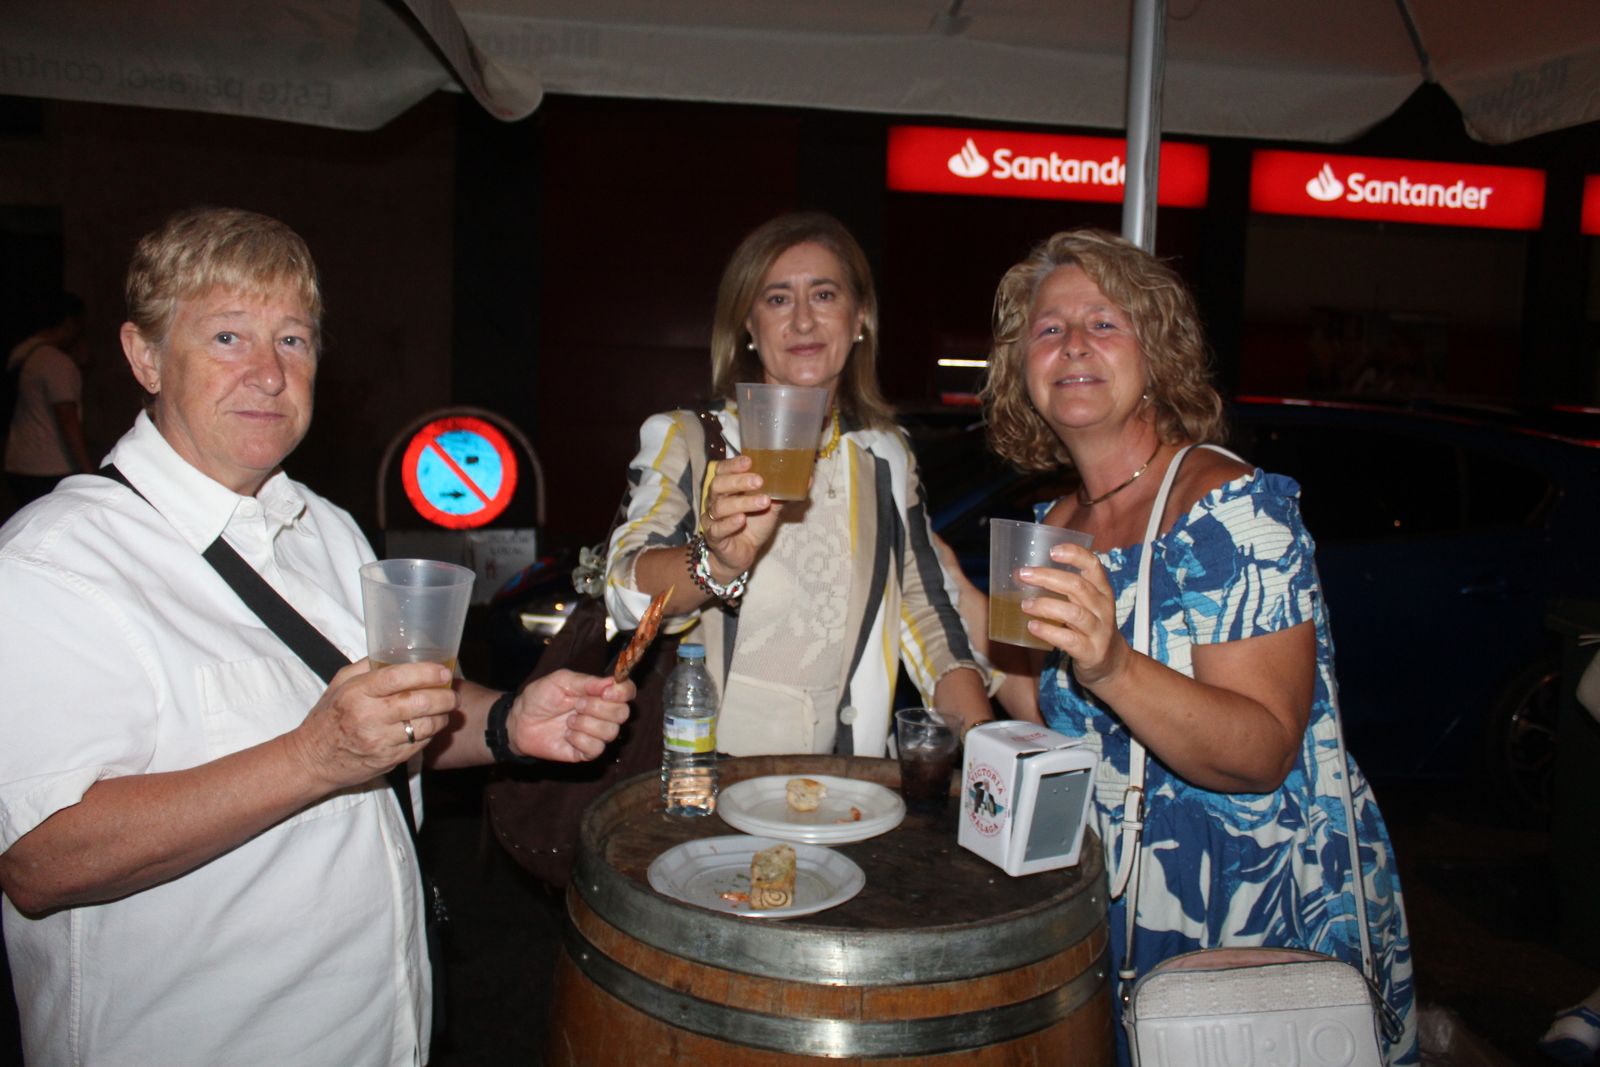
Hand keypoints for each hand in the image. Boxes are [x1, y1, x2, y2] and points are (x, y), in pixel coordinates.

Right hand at [287, 660, 456, 790]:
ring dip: (442, 717)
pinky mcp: (387, 760)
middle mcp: (368, 717)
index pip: (397, 678)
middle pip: (418, 703)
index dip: (425, 673)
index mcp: (356, 693)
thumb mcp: (339, 684)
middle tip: (453, 694)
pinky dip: (430, 734)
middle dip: (444, 697)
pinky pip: (419, 745)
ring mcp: (379, 741)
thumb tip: (398, 653)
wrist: (312, 760)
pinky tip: (430, 726)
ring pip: (424, 726)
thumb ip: (367, 667)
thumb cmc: (327, 717)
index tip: (443, 671)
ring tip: (446, 710)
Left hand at [508, 669, 633, 761]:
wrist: (520, 721)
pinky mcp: (587, 752)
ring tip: (569, 721)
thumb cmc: (540, 698)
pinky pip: (596, 748)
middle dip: (598, 708)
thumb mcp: (561, 681)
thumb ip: (587, 681)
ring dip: (586, 724)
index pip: (628, 691)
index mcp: (601, 693)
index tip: (605, 692)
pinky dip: (580, 740)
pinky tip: (567, 735)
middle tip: (576, 705)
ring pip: (611, 732)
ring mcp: (596, 734)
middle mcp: (604, 714)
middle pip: (623, 713)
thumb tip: (612, 682)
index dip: (622, 692)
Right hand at [700, 453, 782, 578]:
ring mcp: (712, 518)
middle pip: (719, 484)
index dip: (733, 464)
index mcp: (727, 487)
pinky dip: (729, 523)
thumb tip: (807, 479)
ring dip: (743, 502)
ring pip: (721, 507)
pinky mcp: (714, 537)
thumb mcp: (770, 506)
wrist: (743, 553)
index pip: (722, 469)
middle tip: (759, 481)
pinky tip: (741, 520)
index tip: (750, 461)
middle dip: (739, 481)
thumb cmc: (753, 524)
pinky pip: (717, 528)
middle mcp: (716, 499)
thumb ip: (782, 492)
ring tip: (764, 502)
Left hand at [1016, 541, 1129, 688]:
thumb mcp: (1087, 604)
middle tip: (1023, 575)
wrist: (1112, 664)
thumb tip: (1028, 575)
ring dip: (1046, 605)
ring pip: (1074, 613)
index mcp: (1102, 591)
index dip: (1074, 555)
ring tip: (1024, 604)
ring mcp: (1099, 631)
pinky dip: (1048, 632)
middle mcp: (1103, 608)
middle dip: (1048, 577)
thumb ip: (1067, 590)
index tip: (1052, 551)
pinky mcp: (1091, 652)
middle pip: (1078, 586)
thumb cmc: (1091, 628)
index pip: (1093, 565)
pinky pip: (1069, 640)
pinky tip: (1032, 626)